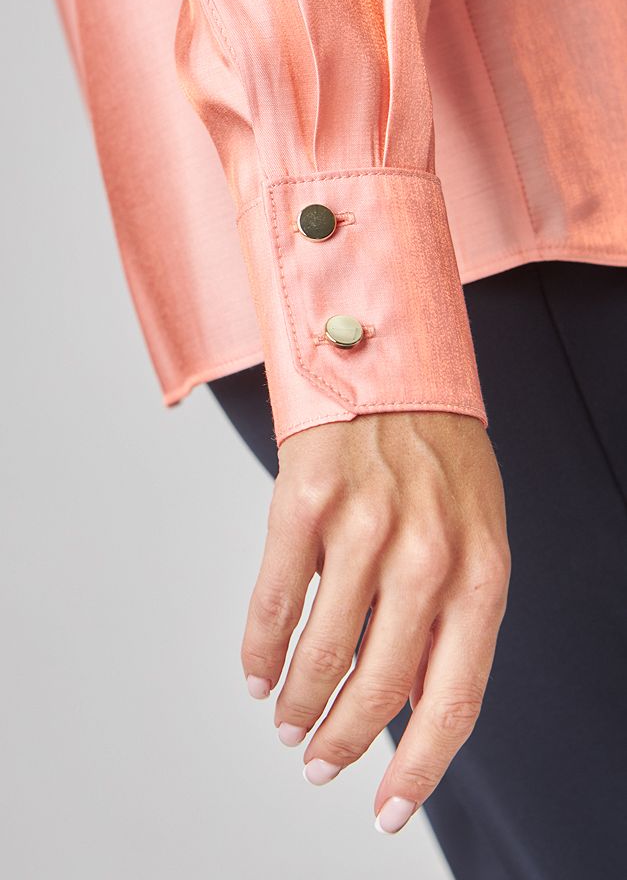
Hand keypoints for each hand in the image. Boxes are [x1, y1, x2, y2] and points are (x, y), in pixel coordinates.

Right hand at [241, 411, 509, 833]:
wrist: (391, 361)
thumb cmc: (437, 457)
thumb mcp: (474, 533)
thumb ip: (451, 615)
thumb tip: (410, 704)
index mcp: (482, 571)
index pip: (454, 698)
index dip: (418, 768)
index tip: (386, 808)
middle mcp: (428, 554)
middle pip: (380, 686)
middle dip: (343, 740)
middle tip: (318, 764)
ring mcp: (364, 525)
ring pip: (322, 652)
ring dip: (298, 702)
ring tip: (287, 722)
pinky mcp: (306, 498)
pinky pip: (275, 601)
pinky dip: (261, 651)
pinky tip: (257, 674)